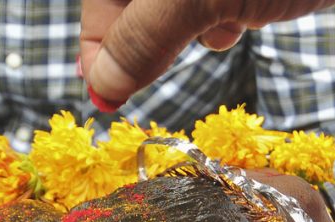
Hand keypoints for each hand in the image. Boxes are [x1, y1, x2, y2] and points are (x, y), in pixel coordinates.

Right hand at [80, 0, 334, 103]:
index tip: (105, 99)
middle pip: (127, 11)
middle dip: (145, 42)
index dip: (96, 49)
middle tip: (150, 74)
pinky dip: (214, 23)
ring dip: (183, 35)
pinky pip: (201, 9)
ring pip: (165, 15)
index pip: (97, 4)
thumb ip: (142, 37)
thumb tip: (100, 87)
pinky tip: (238, 20)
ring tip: (220, 26)